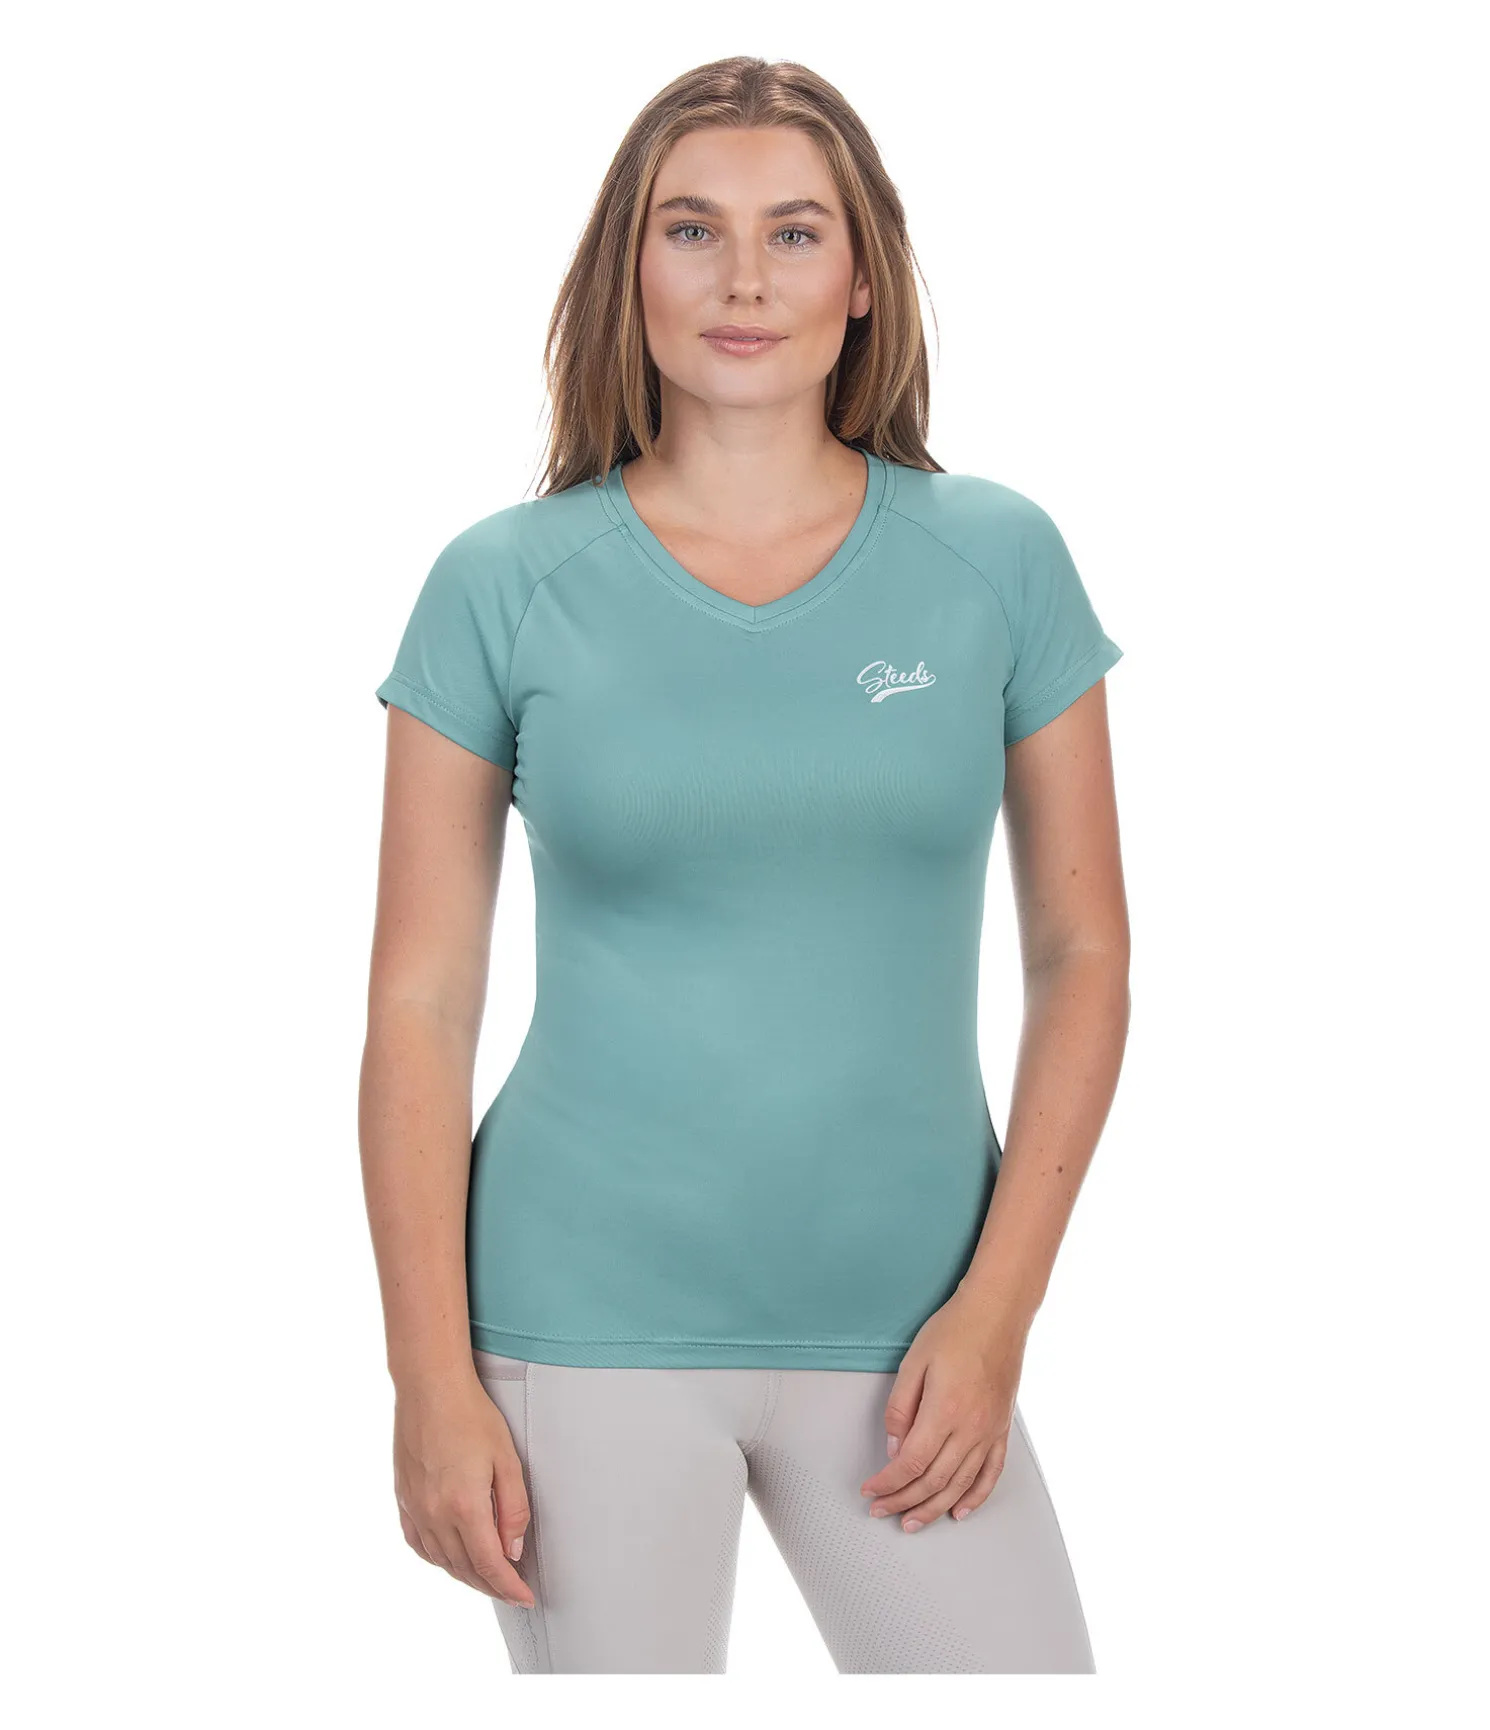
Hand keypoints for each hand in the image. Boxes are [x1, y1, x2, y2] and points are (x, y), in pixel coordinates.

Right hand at [393, 1373, 535, 1605]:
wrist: (429, 1387)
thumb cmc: (471, 1415)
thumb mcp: (507, 1459)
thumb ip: (514, 1509)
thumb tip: (513, 1550)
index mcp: (464, 1506)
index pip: (489, 1565)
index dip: (508, 1587)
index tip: (524, 1597)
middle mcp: (435, 1515)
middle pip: (465, 1569)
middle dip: (491, 1586)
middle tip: (512, 1590)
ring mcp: (415, 1509)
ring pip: (441, 1561)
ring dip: (466, 1575)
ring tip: (487, 1577)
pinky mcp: (403, 1499)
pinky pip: (419, 1544)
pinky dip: (438, 1558)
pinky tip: (450, 1557)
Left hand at [859, 1290, 1028, 1530]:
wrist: (998, 1313)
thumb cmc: (954, 1330)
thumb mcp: (914, 1362)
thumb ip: (900, 1408)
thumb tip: (893, 1448)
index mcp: (944, 1412)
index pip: (910, 1463)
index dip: (887, 1483)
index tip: (870, 1491)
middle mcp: (970, 1429)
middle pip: (933, 1481)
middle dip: (903, 1502)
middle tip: (881, 1511)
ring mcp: (990, 1432)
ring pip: (960, 1485)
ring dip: (934, 1509)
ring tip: (912, 1522)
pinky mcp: (1002, 1429)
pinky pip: (991, 1473)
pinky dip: (975, 1498)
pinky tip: (960, 1511)